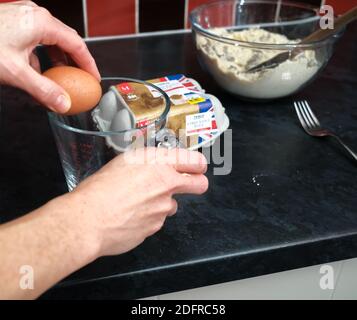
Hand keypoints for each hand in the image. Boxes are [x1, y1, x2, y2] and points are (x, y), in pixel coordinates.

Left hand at [0, 1, 100, 112]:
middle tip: (81, 79)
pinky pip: (36, 40)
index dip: (88, 63)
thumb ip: (43, 90)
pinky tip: (36, 72)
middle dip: (75, 62)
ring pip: (50, 40)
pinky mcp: (13, 22)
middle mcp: (35, 15)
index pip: (77, 44)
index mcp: (41, 22)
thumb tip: (63, 104)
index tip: (93, 78)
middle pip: (66, 40)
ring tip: (61, 78)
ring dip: (57, 60)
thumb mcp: (15, 73)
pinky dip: (41, 56)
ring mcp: (23, 16)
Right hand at [67, 148, 208, 256]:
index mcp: (159, 164)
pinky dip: (147, 218)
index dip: (197, 164)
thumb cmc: (100, 189)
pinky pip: (156, 220)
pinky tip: (129, 215)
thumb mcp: (124, 161)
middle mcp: (167, 186)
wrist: (88, 220)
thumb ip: (148, 161)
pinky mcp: (156, 227)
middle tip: (186, 183)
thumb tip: (157, 163)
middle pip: (199, 184)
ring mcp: (163, 209)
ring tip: (136, 202)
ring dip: (160, 203)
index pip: (194, 161)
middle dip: (197, 182)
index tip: (196, 166)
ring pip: (171, 205)